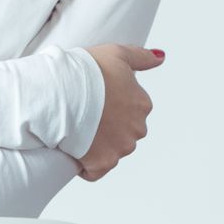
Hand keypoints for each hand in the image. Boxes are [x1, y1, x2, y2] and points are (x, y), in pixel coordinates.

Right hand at [79, 45, 163, 180]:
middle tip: (83, 115)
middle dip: (106, 128)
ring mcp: (122, 148)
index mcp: (142, 104)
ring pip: (111, 151)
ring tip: (77, 130)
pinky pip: (95, 170)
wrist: (63, 94)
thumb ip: (141, 57)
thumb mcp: (117, 54)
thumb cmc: (87, 71)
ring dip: (96, 145)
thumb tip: (160, 58)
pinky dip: (86, 165)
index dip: (109, 105)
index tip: (93, 99)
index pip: (130, 110)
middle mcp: (137, 128)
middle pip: (123, 132)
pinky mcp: (103, 164)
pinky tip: (74, 149)